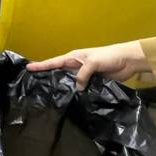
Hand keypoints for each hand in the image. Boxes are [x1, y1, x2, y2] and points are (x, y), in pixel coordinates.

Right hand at [26, 41, 148, 90]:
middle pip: (58, 71)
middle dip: (47, 75)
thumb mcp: (92, 63)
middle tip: (34, 82)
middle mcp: (76, 65)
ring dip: (61, 86)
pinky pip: (80, 88)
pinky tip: (69, 98)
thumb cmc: (108, 56)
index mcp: (73, 57)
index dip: (41, 65)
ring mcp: (83, 74)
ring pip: (68, 81)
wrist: (127, 61)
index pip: (54, 62)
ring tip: (48, 92)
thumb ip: (82, 75)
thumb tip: (77, 88)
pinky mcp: (92, 82)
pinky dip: (75, 92)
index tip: (28, 67)